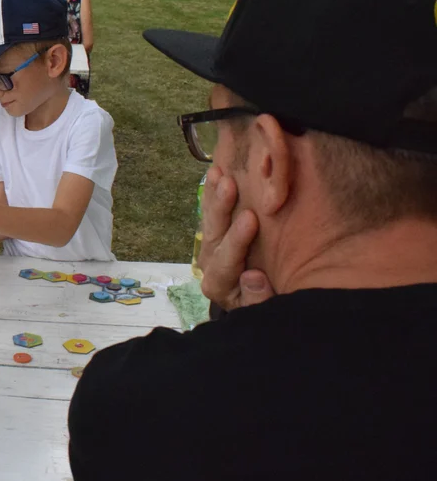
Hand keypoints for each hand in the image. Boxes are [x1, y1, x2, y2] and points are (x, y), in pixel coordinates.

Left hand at [198, 166, 275, 309]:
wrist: (259, 301)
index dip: (237, 239)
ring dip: (214, 194)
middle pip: (213, 235)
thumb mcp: (268, 308)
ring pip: (211, 219)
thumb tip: (252, 276)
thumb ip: (259, 297)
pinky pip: (212, 211)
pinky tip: (217, 171)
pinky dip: (214, 191)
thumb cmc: (270, 303)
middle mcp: (210, 264)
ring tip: (218, 172)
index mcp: (220, 285)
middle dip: (220, 208)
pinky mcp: (217, 235)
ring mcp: (212, 247)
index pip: (226, 261)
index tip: (250, 218)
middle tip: (227, 184)